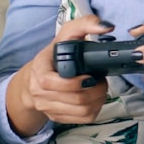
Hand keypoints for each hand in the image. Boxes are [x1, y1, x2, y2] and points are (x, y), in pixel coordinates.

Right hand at [5, 15, 112, 135]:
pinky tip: (95, 98)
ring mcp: (48, 108)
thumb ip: (84, 24)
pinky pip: (83, 119)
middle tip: (101, 80)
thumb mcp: (65, 34)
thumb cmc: (54, 54)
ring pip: (82, 111)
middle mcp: (40, 93)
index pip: (58, 84)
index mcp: (39, 73)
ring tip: (100, 88)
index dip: (79, 82)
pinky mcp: (57, 117)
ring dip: (99, 100)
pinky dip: (96, 109)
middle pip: (77, 100)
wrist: (36, 77)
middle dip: (97, 90)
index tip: (91, 76)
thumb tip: (107, 27)